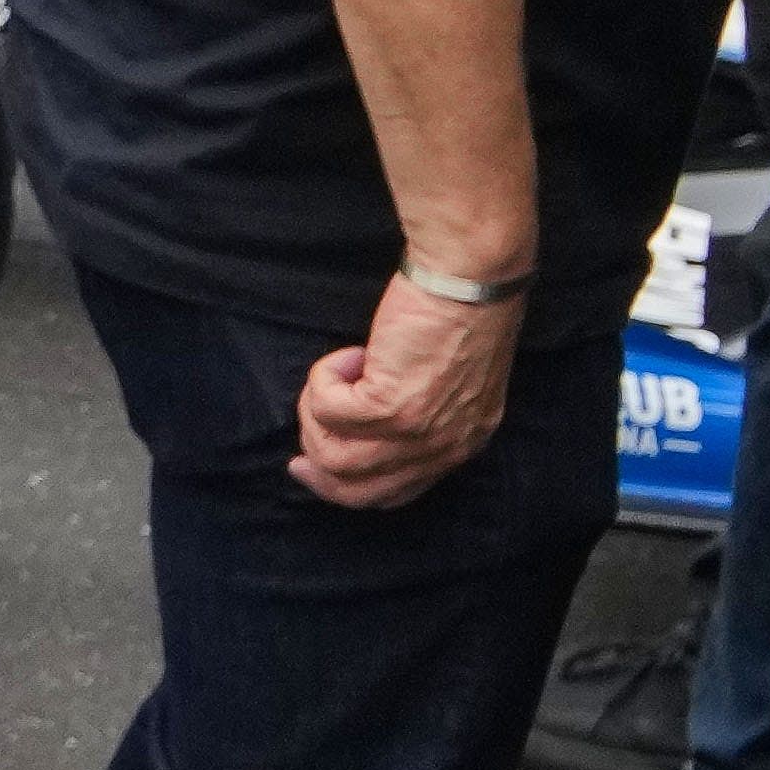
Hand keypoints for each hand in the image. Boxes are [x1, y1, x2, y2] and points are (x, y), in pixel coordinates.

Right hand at [291, 269, 520, 506]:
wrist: (471, 277)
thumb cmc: (463, 308)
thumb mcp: (455, 380)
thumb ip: (424, 411)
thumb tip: (368, 419)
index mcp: (461, 444)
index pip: (396, 492)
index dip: (348, 486)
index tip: (313, 464)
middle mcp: (440, 449)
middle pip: (360, 491)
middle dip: (319, 472)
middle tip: (298, 456)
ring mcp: (414, 432)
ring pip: (334, 457)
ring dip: (317, 416)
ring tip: (333, 376)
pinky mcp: (388, 405)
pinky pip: (326, 409)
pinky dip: (324, 378)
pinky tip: (352, 353)